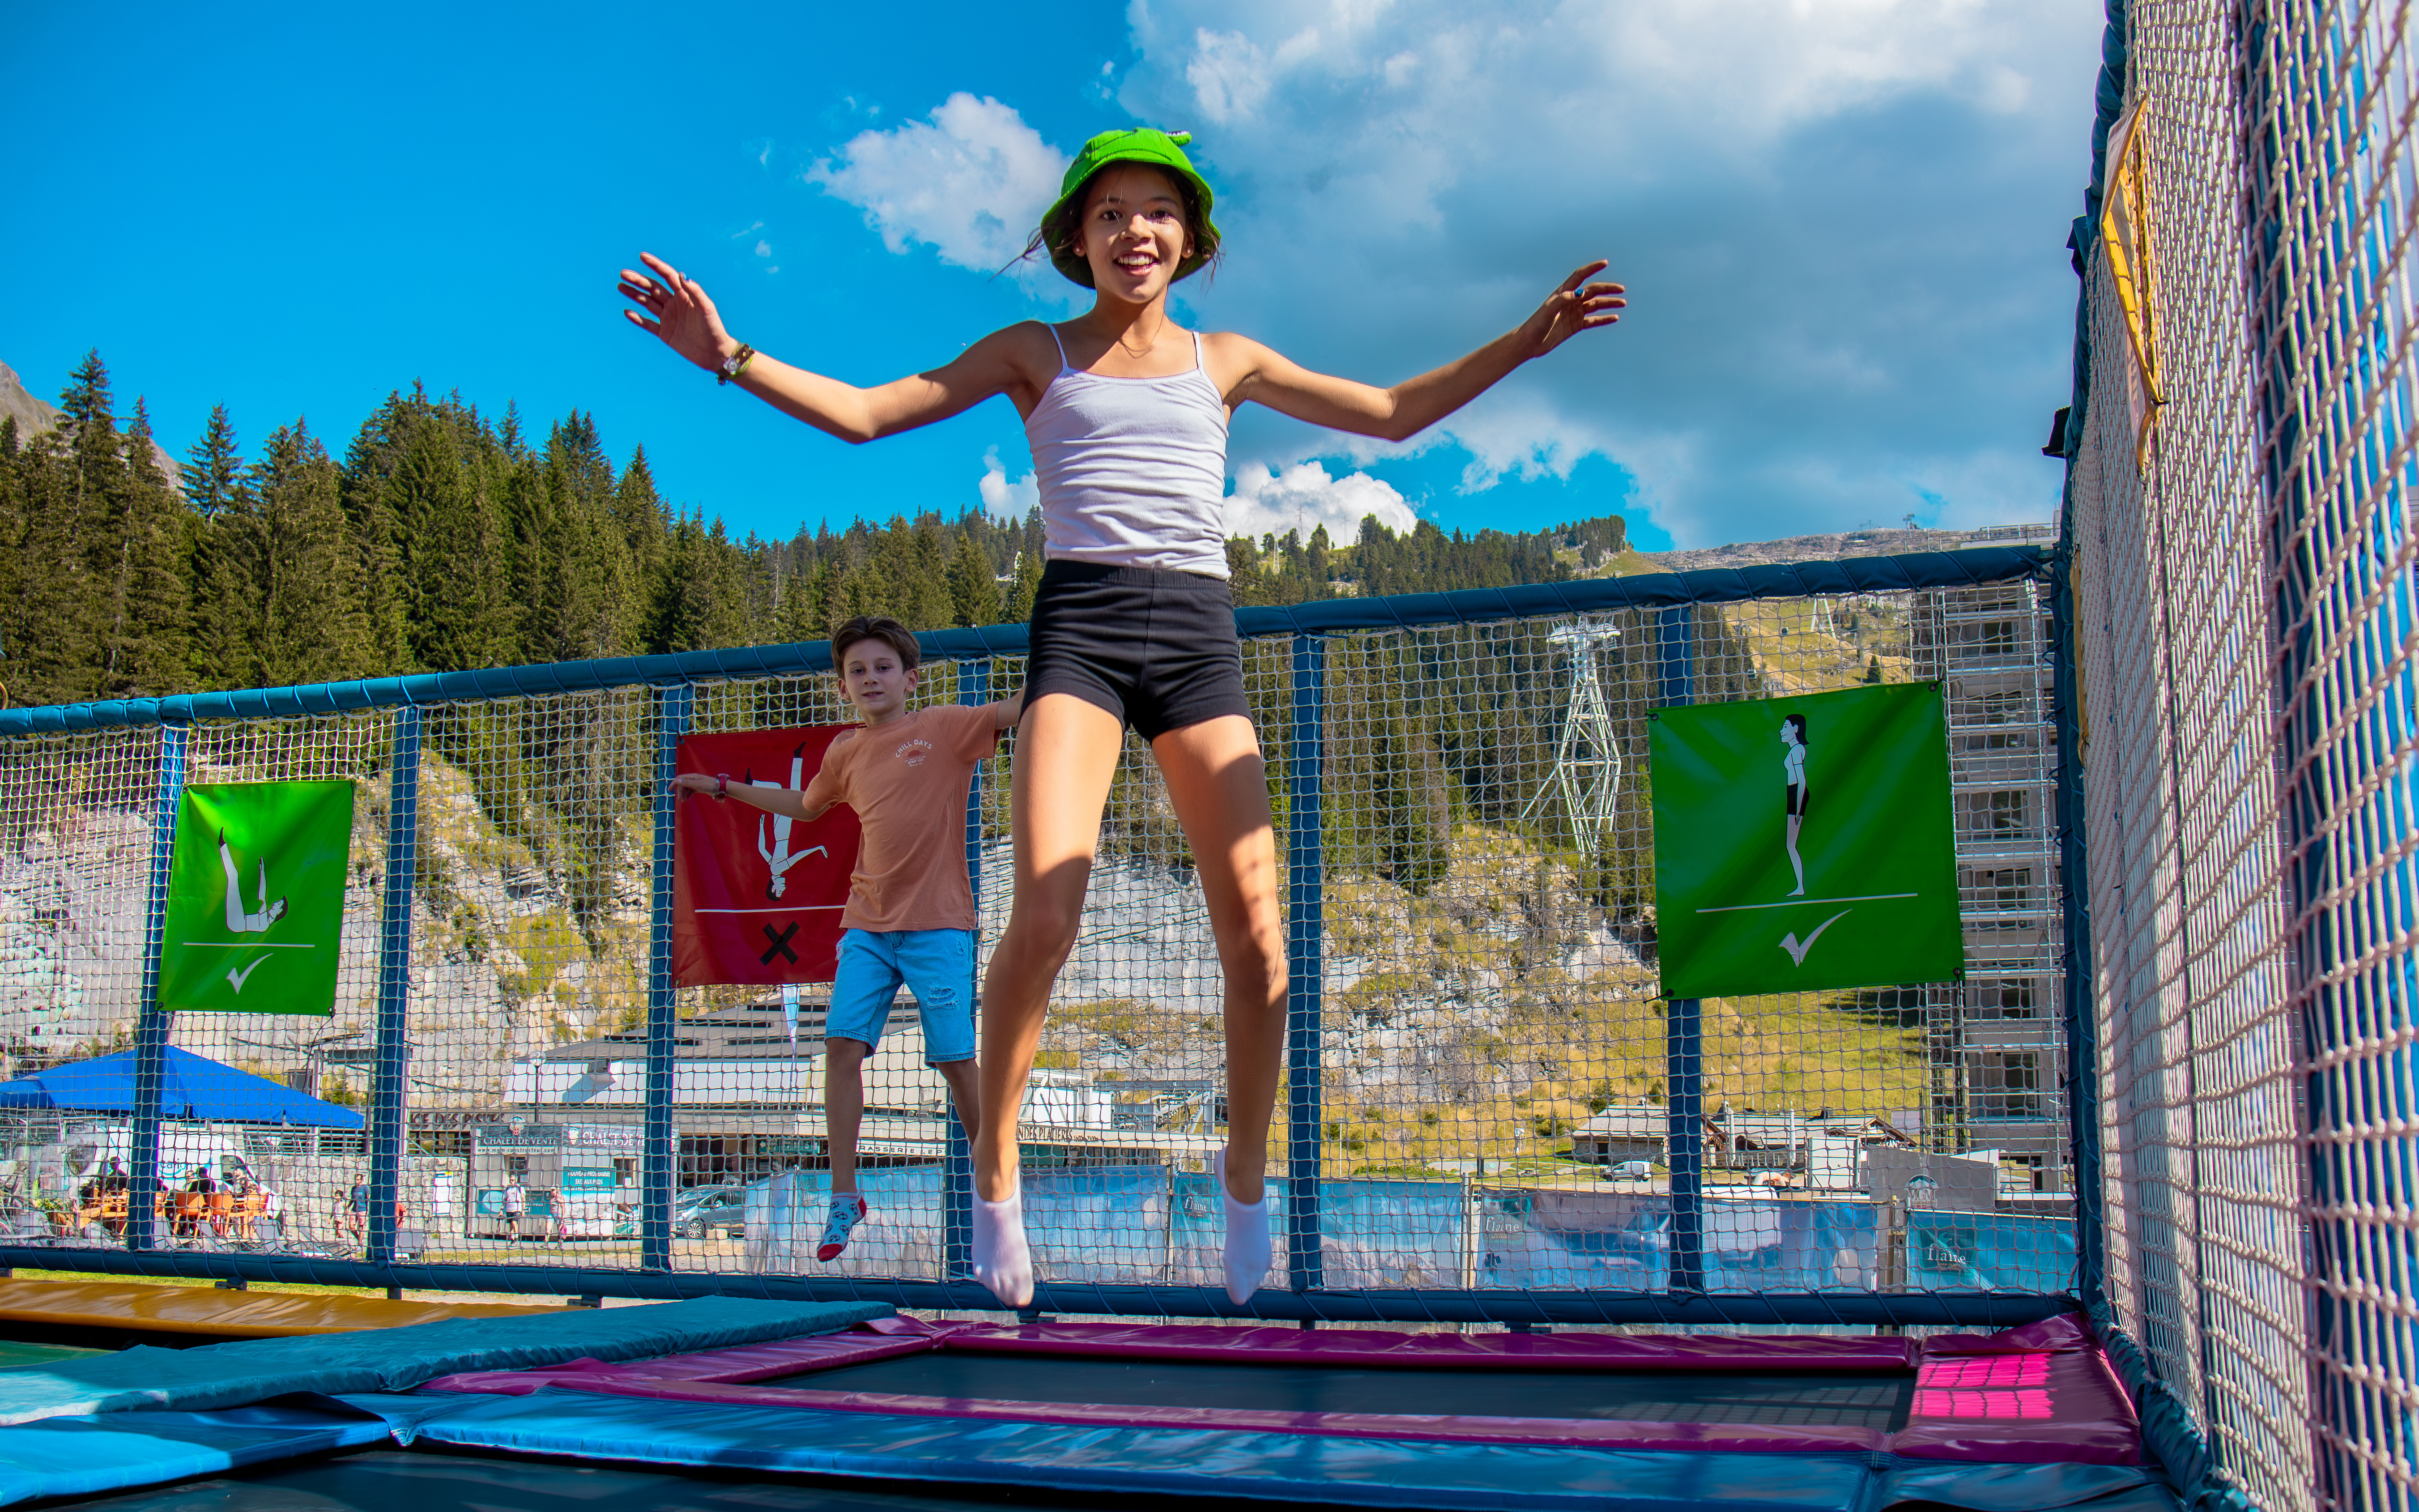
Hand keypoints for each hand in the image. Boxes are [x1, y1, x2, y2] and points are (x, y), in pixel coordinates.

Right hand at [619, 252, 740, 372]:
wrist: (715, 354)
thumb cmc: (714, 328)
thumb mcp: (706, 308)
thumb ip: (695, 291)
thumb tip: (681, 274)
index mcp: (685, 295)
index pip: (667, 276)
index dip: (655, 265)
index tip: (642, 256)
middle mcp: (675, 304)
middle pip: (653, 288)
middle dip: (638, 280)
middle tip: (623, 274)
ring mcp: (669, 318)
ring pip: (647, 303)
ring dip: (634, 294)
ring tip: (620, 287)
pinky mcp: (665, 333)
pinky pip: (648, 324)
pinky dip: (637, 318)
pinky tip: (627, 312)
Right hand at [670, 772, 721, 797]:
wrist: (719, 788)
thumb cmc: (709, 785)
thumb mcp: (697, 784)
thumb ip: (687, 783)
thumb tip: (677, 780)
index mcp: (692, 776)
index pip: (679, 779)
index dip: (673, 784)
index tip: (669, 790)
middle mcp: (692, 779)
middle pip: (682, 785)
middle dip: (680, 792)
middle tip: (681, 799)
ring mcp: (695, 784)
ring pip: (686, 789)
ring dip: (683, 794)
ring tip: (684, 801)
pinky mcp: (698, 788)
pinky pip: (690, 791)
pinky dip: (687, 795)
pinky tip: (686, 799)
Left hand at [1516, 260, 1625, 358]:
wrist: (1530, 343)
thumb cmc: (1536, 324)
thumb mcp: (1548, 311)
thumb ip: (1562, 300)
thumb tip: (1579, 293)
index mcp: (1563, 293)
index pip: (1579, 276)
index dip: (1591, 268)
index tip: (1605, 263)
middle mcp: (1570, 301)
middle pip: (1592, 291)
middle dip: (1607, 289)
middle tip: (1621, 290)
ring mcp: (1574, 313)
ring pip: (1596, 305)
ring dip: (1609, 303)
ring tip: (1622, 303)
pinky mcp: (1575, 326)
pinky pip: (1593, 320)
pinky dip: (1604, 319)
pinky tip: (1615, 317)